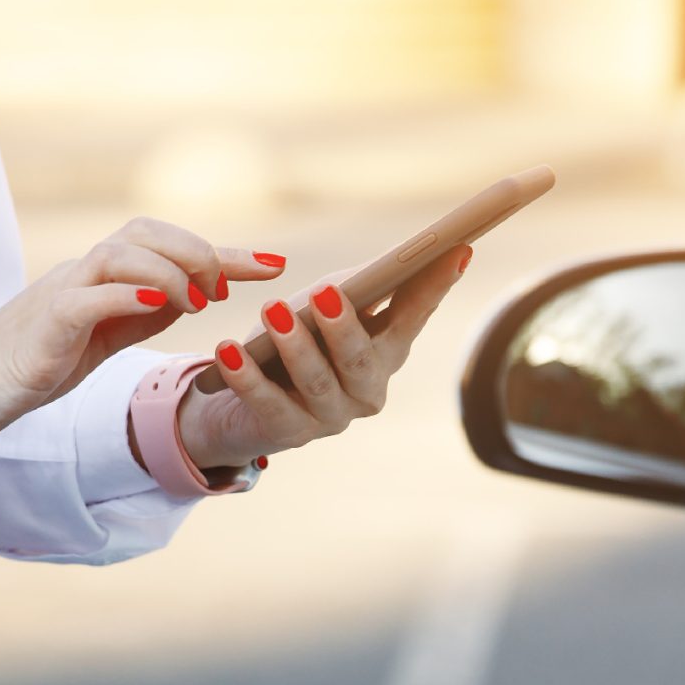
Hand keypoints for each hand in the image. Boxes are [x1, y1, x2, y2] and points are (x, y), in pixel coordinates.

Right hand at [0, 217, 284, 440]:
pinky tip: (160, 306)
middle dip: (197, 252)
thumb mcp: (112, 331)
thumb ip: (150, 307)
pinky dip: (128, 295)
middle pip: (145, 232)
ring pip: (121, 254)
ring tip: (197, 302)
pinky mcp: (49, 321)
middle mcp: (88, 270)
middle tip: (226, 288)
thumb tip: (200, 290)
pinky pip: (90, 295)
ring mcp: (66, 291)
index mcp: (109, 274)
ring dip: (169, 273)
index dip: (225, 251)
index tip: (277, 264)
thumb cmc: (47, 358)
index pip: (170, 245)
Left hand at [177, 245, 471, 470]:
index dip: (434, 286)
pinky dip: (247, 378)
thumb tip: (391, 259)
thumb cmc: (294, 342)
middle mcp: (367, 391)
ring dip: (295, 346)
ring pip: (317, 382)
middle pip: (362, 360)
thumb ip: (353, 286)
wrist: (241, 403)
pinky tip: (229, 351)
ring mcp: (330, 418)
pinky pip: (268, 404)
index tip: (456, 249)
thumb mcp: (322, 307)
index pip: (414, 317)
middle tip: (327, 293)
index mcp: (386, 354)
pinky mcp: (288, 434)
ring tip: (273, 312)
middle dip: (345, 327)